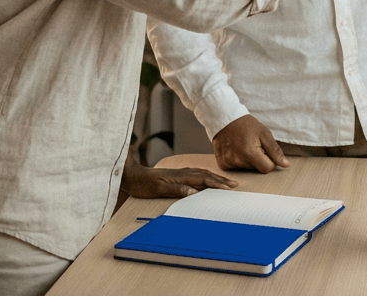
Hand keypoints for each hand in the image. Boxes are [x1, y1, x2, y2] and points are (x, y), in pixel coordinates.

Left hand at [119, 160, 237, 199]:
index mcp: (180, 176)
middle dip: (221, 180)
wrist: (131, 175)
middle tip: (235, 185)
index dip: (217, 183)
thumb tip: (193, 192)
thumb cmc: (143, 184)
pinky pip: (196, 175)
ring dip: (215, 178)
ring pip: (202, 174)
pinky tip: (207, 180)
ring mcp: (180, 173)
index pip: (203, 179)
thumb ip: (176, 190)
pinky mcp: (176, 175)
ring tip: (226, 183)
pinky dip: (206, 177)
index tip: (229, 188)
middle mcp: (182, 173)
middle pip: (206, 175)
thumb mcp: (158, 189)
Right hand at [212, 114, 289, 172]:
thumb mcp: (264, 134)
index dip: (270, 160)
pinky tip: (236, 150)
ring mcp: (228, 163)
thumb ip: (275, 151)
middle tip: (253, 145)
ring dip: (248, 160)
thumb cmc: (246, 125)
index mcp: (249, 152)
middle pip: (257, 169)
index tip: (265, 150)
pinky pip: (236, 168)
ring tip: (243, 146)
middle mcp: (237, 160)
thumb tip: (285, 165)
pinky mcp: (222, 164)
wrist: (225, 118)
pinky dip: (238, 161)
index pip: (267, 168)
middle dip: (258, 159)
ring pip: (247, 169)